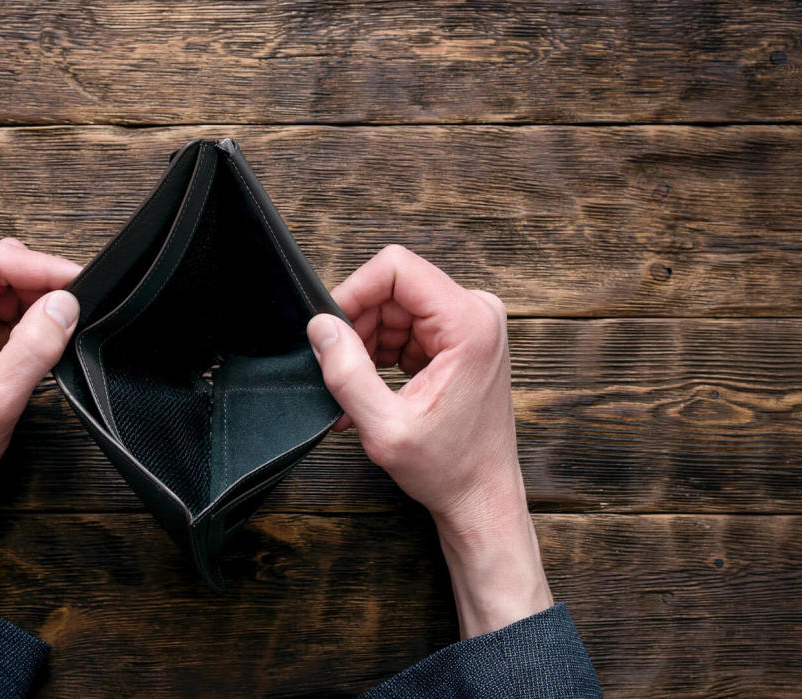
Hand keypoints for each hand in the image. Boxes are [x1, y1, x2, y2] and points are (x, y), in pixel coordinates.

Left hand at [0, 238, 80, 584]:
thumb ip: (34, 346)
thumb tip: (65, 303)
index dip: (43, 268)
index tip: (80, 284)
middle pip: (0, 267)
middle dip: (41, 285)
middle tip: (74, 311)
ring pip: (5, 286)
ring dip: (35, 304)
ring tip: (54, 336)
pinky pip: (4, 311)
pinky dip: (28, 322)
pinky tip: (38, 345)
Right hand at [306, 245, 551, 637]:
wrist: (481, 497)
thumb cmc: (448, 468)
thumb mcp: (385, 427)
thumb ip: (347, 373)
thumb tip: (320, 327)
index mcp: (469, 324)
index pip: (397, 268)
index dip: (353, 291)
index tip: (329, 327)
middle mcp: (477, 314)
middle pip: (393, 289)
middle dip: (357, 325)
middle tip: (338, 370)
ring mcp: (470, 326)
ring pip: (394, 308)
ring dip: (365, 344)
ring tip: (352, 391)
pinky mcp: (459, 341)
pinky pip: (405, 327)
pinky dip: (379, 354)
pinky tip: (368, 390)